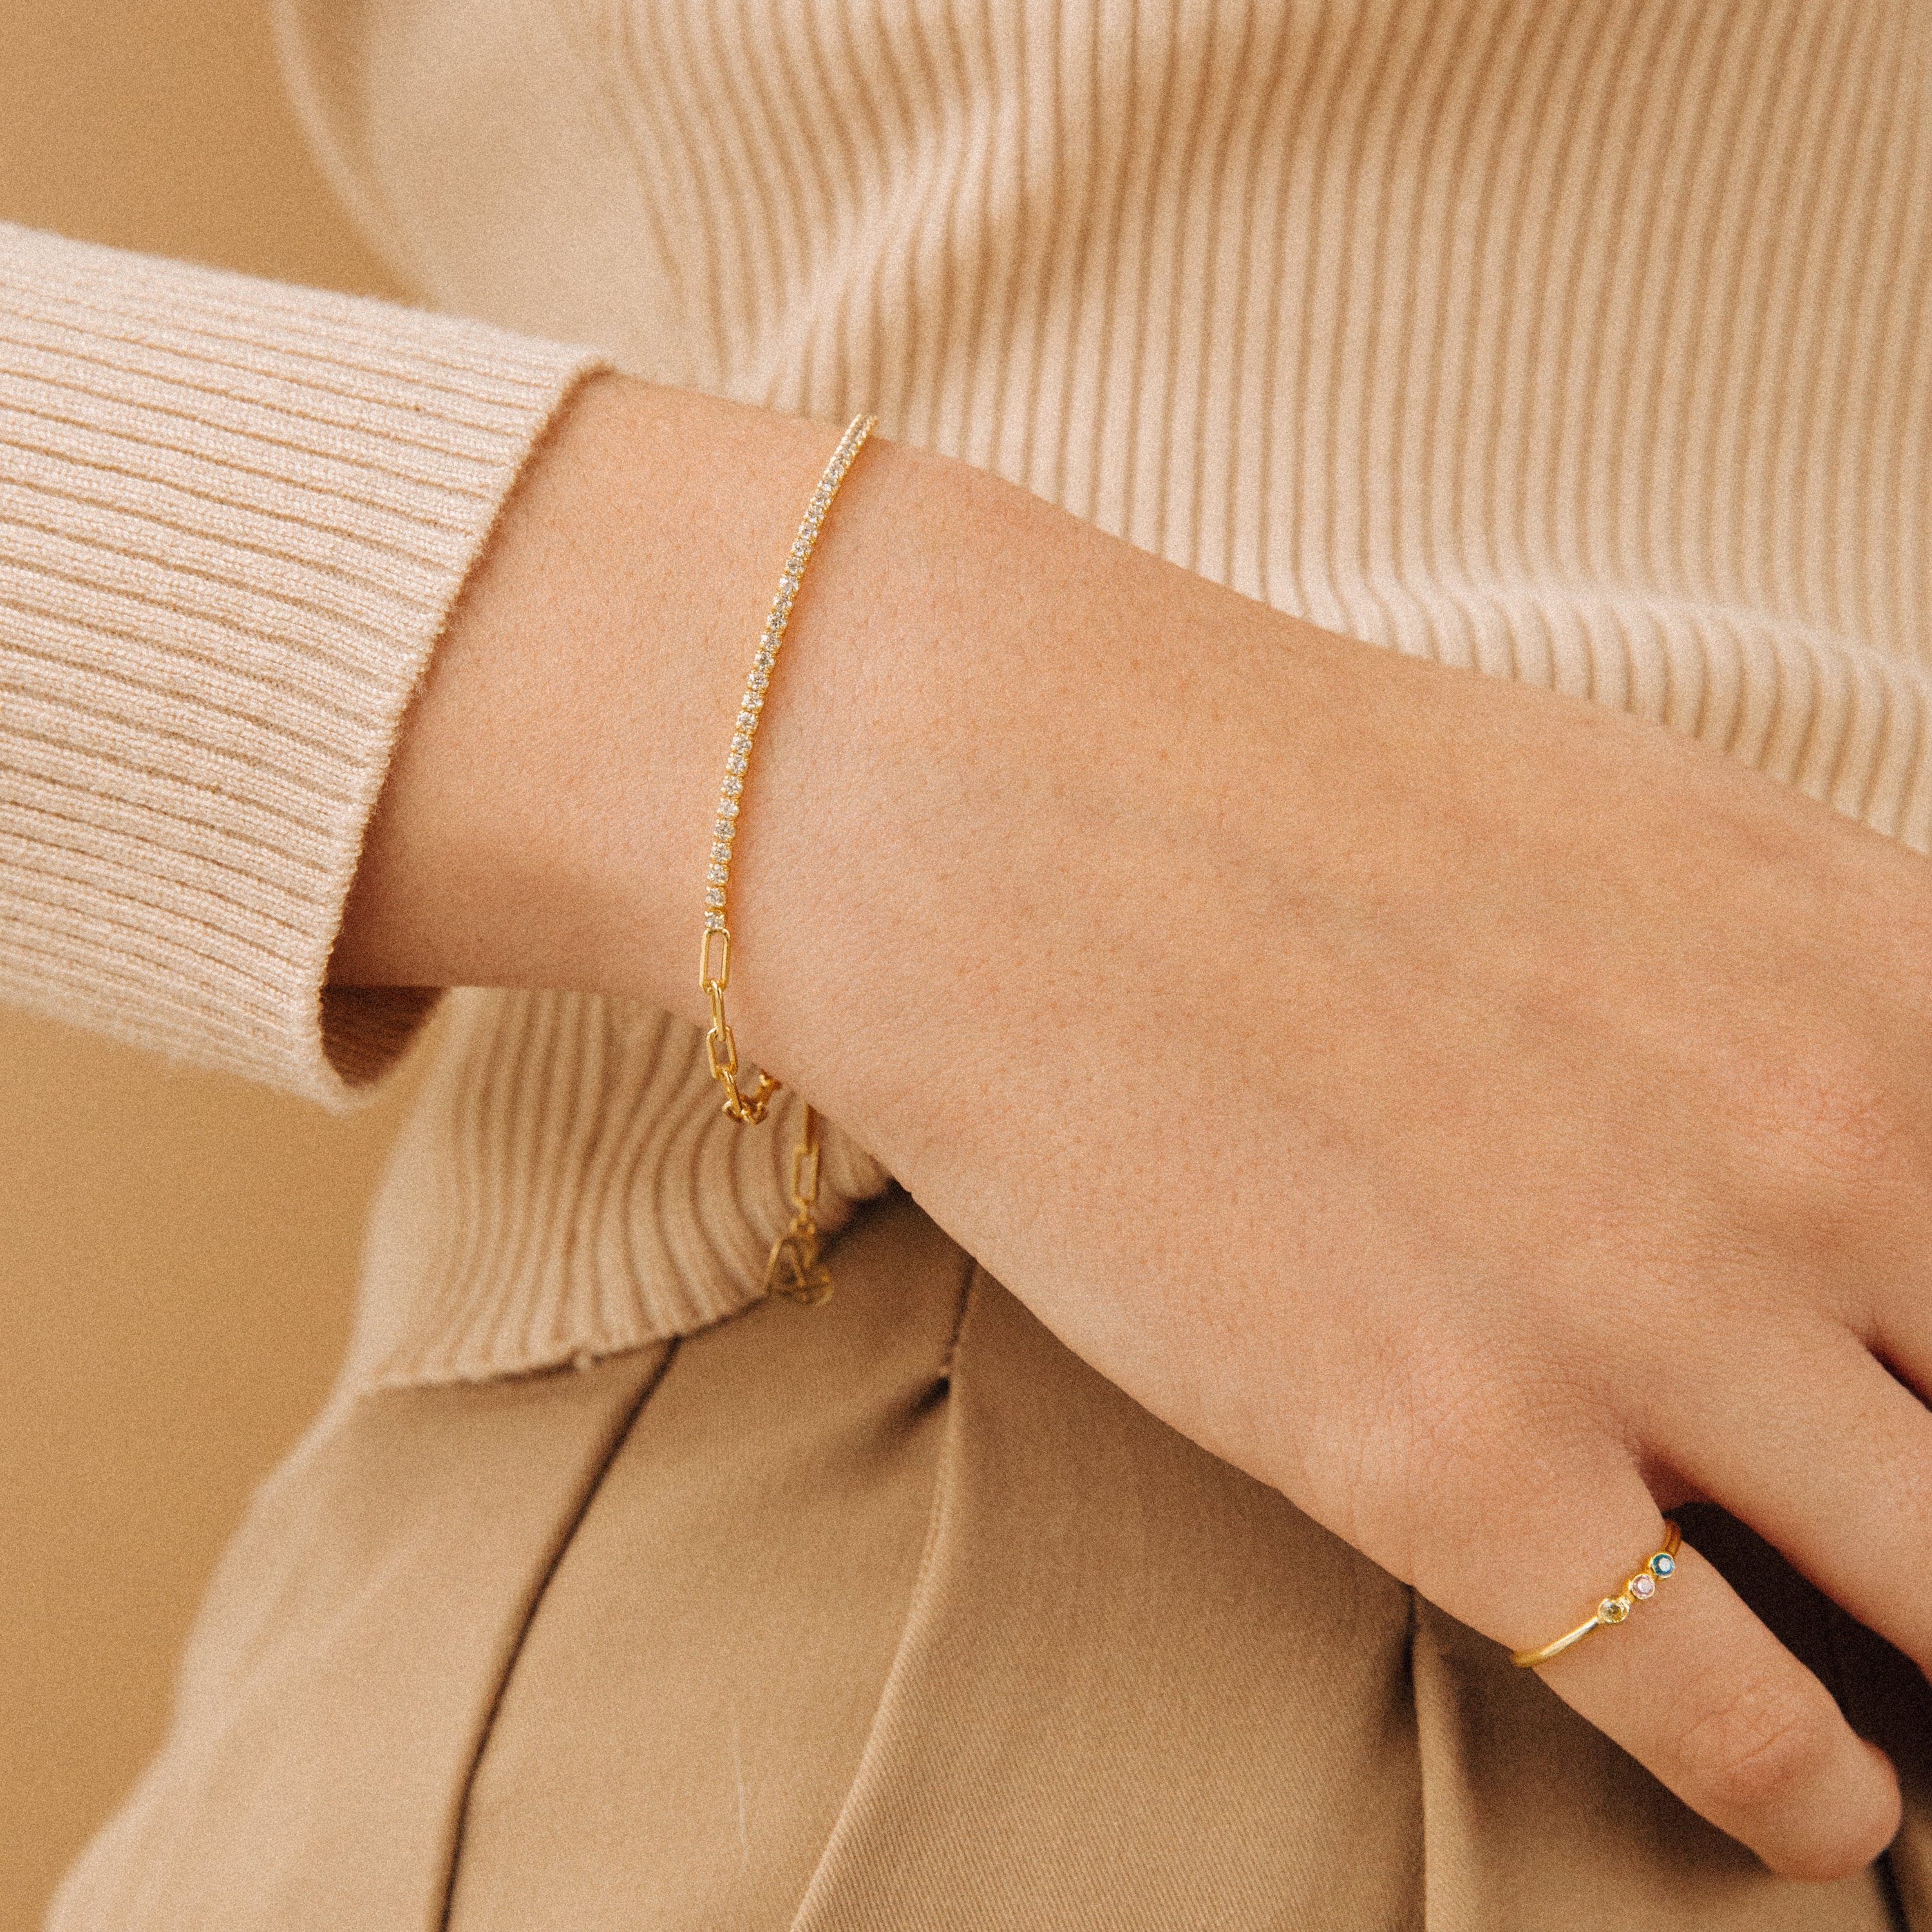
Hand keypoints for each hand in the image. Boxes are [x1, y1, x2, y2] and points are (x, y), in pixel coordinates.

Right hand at [733, 456, 1926, 1881]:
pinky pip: (1747, 1725)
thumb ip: (1843, 1010)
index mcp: (1886, 979)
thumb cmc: (1299, 802)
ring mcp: (1645, 1325)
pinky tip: (1807, 1786)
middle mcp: (1819, 1156)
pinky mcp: (1456, 1465)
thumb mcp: (1655, 841)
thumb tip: (1912, 1179)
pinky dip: (1809, 1786)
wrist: (1008, 824)